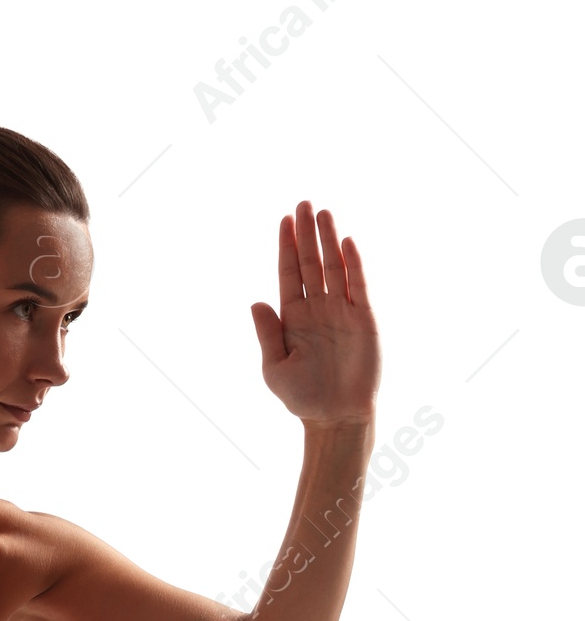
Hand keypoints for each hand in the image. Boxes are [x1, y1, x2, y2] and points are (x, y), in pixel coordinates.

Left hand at [251, 201, 379, 426]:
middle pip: (310, 263)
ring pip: (333, 267)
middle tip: (303, 203)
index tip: (284, 220)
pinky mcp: (363, 318)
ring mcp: (341, 310)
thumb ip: (267, 334)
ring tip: (322, 213)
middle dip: (306, 234)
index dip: (286, 247)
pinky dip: (352, 264)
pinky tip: (344, 242)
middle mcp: (317, 308)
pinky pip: (357, 285)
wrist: (335, 417)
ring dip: (328, 240)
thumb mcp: (275, 368)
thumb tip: (255, 301)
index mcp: (294, 318)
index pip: (288, 274)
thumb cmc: (303, 397)